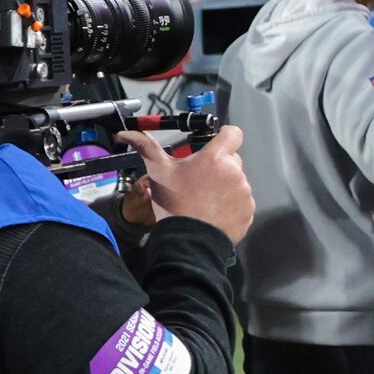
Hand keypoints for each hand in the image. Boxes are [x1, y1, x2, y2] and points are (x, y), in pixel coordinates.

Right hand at [118, 126, 253, 241]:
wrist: (188, 240)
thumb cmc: (174, 204)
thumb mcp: (158, 171)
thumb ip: (146, 147)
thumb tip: (126, 134)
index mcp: (215, 158)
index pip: (232, 133)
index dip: (224, 136)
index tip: (215, 144)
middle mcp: (235, 173)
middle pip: (232, 159)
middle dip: (219, 165)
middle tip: (200, 179)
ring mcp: (244, 193)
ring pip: (237, 181)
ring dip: (225, 185)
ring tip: (205, 198)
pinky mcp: (247, 210)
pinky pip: (242, 201)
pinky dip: (231, 204)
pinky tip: (214, 211)